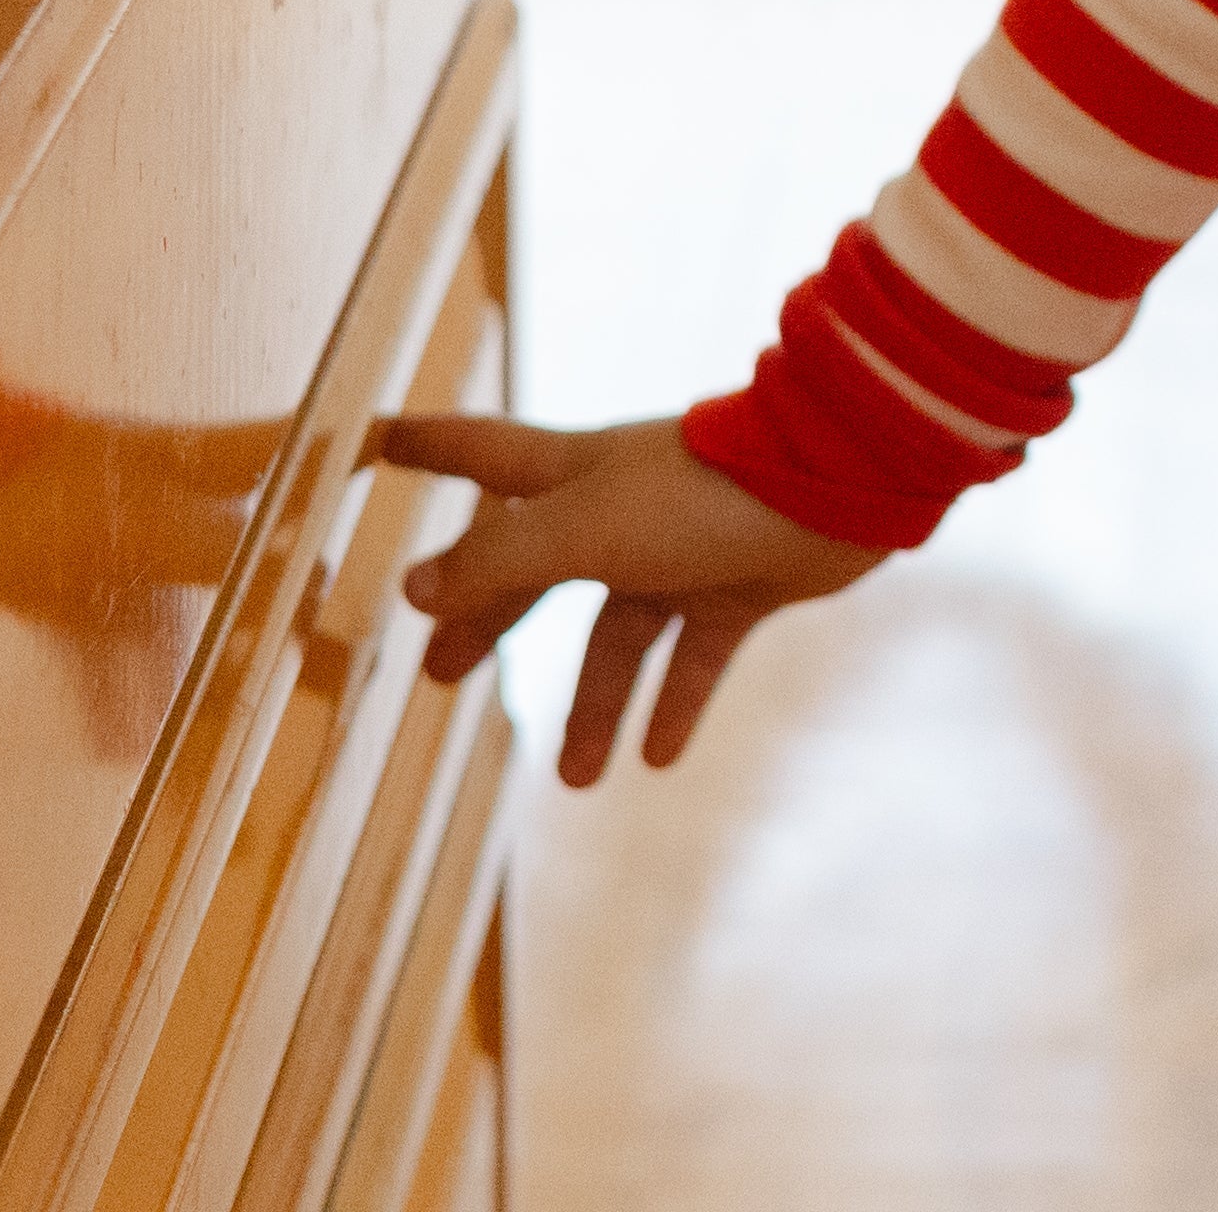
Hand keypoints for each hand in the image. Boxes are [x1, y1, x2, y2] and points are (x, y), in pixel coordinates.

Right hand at [373, 410, 884, 785]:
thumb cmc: (699, 493)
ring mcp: (683, 547)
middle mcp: (621, 508)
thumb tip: (417, 588)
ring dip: (596, 705)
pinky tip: (656, 759)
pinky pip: (696, 656)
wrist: (835, 484)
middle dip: (489, 617)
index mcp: (574, 474)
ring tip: (577, 776)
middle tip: (442, 673)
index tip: (381, 440)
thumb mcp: (582, 529)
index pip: (481, 453)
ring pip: (620, 634)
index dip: (430, 448)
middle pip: (534, 567)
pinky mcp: (741, 584)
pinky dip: (675, 704)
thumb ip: (499, 560)